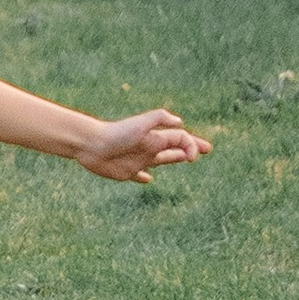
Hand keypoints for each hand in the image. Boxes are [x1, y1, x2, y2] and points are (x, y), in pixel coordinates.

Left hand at [77, 110, 206, 182]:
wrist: (91, 144)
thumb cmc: (117, 133)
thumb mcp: (141, 124)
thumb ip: (160, 119)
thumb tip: (181, 121)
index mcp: (156, 138)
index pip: (180, 139)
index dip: (191, 145)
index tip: (194, 157)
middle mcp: (150, 148)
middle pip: (176, 148)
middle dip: (191, 148)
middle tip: (207, 150)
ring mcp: (139, 160)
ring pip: (162, 160)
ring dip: (175, 159)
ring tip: (186, 160)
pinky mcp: (126, 172)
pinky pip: (139, 176)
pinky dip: (144, 178)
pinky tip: (148, 180)